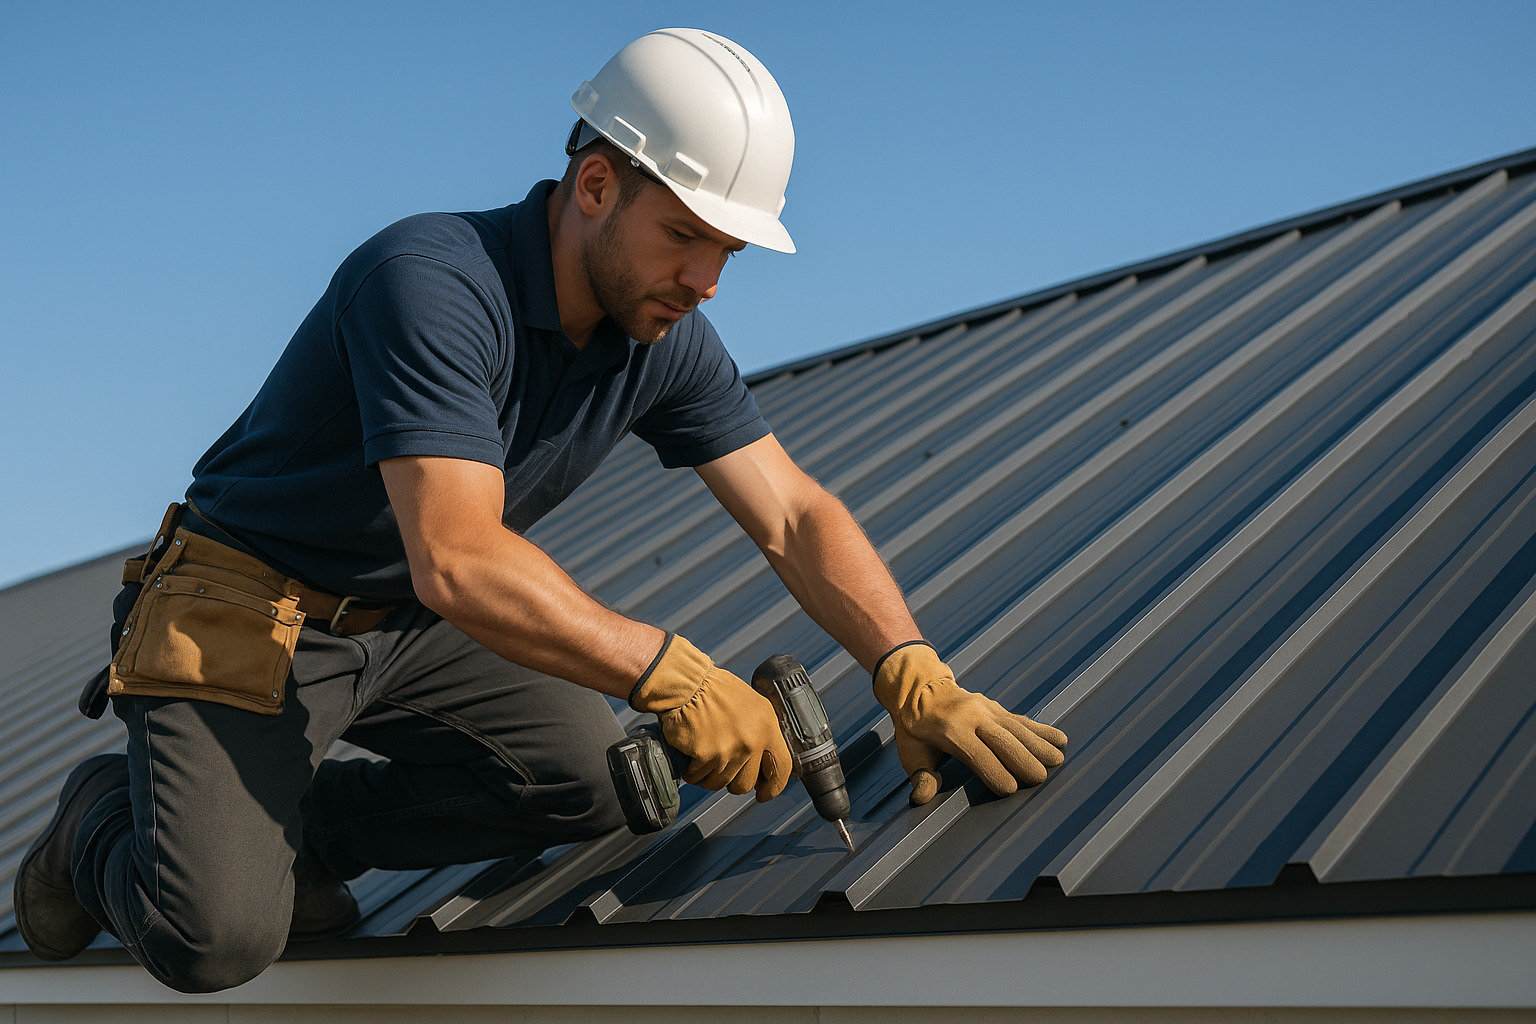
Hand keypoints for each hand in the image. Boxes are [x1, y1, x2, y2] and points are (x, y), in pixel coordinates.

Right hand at [629, 634, 791, 800]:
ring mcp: (731, 750)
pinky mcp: (708, 756)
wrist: (687, 684)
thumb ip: (761, 732)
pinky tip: (691, 754)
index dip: (773, 786)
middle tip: (720, 764)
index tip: (764, 793)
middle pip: (746, 783)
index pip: (782, 767)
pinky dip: (691, 771)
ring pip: (720, 783)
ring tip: (702, 755)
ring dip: (708, 775)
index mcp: (768, 726)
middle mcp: (753, 740)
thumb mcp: (752, 705)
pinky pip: (698, 777)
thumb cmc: (714, 690)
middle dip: (731, 780)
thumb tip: (764, 760)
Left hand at [873, 642, 1067, 804]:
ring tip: (1057, 760)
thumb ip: (920, 775)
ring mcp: (988, 710)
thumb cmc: (916, 727)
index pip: (976, 753)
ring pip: (1017, 727)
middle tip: (1041, 779)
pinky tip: (1059, 739)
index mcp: (950, 729)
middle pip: (1003, 739)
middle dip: (1023, 759)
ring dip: (1039, 744)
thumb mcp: (910, 752)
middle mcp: (973, 716)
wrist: (920, 688)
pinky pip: (1022, 720)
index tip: (1009, 789)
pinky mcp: (998, 708)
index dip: (993, 771)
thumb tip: (921, 797)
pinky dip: (1042, 730)